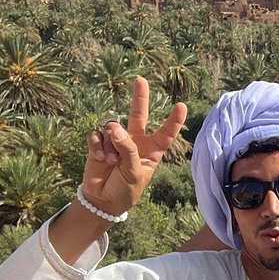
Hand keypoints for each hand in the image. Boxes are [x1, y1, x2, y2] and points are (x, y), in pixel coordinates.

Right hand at [81, 77, 186, 218]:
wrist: (102, 199)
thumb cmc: (125, 189)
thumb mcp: (134, 173)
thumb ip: (128, 149)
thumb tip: (114, 127)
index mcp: (151, 151)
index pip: (165, 133)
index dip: (173, 120)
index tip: (181, 105)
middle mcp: (134, 142)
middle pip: (138, 115)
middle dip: (139, 97)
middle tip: (140, 80)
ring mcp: (116, 141)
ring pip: (112, 127)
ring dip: (111, 144)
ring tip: (111, 162)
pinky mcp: (98, 143)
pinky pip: (97, 134)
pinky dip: (97, 145)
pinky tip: (99, 158)